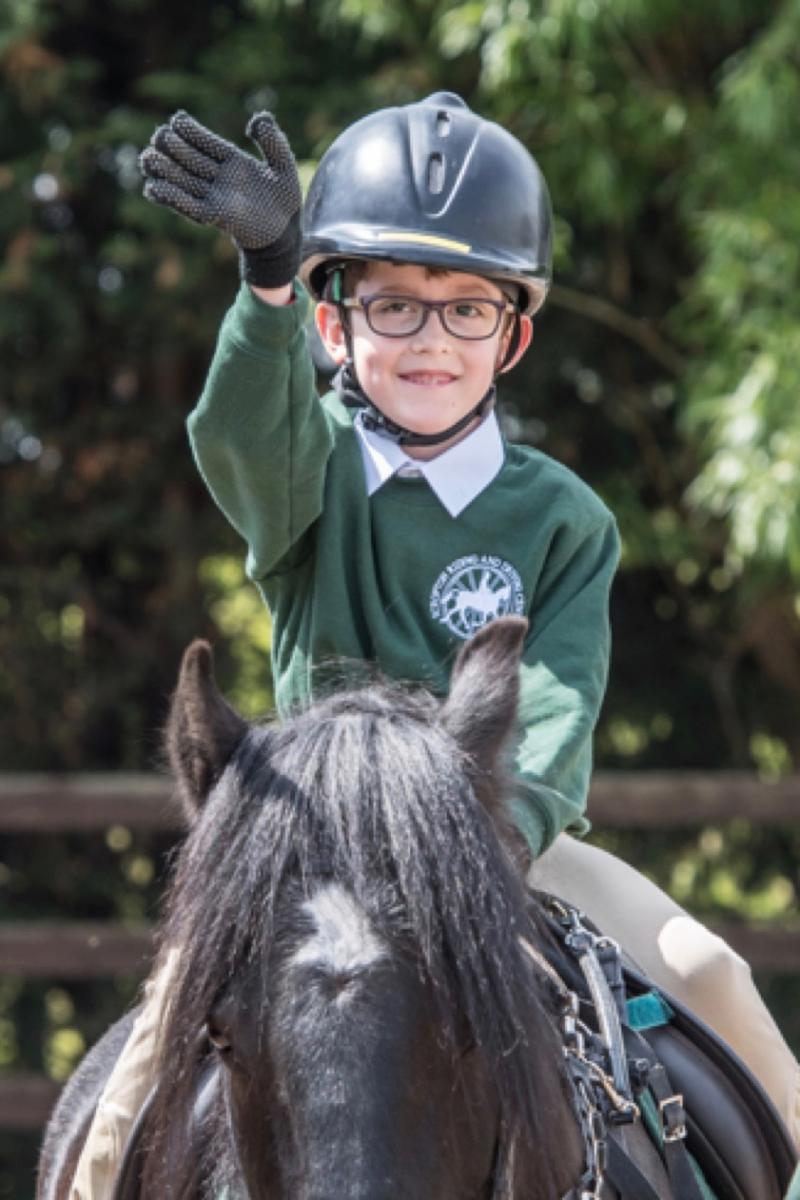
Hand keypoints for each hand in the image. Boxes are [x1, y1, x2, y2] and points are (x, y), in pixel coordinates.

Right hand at [139, 110, 301, 286]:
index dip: (193, 132)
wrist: (286, 233)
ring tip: (147, 159)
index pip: (208, 143)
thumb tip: (255, 119)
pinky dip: (172, 198)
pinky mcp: (215, 216)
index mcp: (233, 162)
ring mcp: (215, 197)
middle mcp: (220, 178)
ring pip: (184, 181)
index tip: (177, 120)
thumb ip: (273, 140)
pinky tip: (153, 189)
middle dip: (173, 148)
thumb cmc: (284, 199)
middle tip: (157, 136)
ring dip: (165, 171)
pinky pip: (189, 206)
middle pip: (191, 160)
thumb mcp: (284, 165)